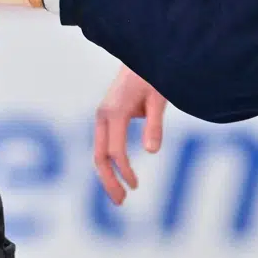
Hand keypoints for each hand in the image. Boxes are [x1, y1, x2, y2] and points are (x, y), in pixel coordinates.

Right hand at [94, 67, 168, 204]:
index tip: (135, 186)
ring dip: (107, 176)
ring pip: (98, 152)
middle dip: (109, 180)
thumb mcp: (158, 99)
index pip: (115, 151)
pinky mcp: (106, 117)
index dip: (124, 171)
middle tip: (121, 202)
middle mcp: (103, 115)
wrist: (143, 54)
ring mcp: (102, 116)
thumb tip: (152, 151)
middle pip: (99, 156)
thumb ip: (154, 125)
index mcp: (114, 112)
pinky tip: (119, 175)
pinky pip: (103, 145)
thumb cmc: (153, 75)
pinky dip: (109, 164)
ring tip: (120, 196)